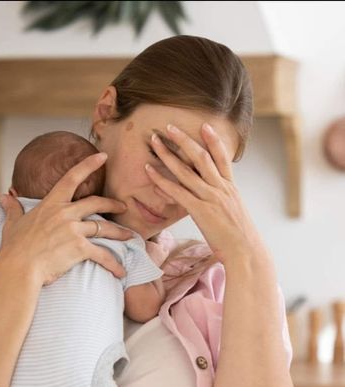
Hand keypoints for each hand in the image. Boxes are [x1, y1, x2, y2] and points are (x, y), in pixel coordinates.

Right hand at [0, 153, 131, 284]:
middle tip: (123, 206)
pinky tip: (121, 271)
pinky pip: (103, 254)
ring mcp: (74, 230)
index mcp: (51, 204)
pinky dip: (114, 263)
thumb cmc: (14, 248)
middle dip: (113, 204)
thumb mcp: (12, 224)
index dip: (89, 165)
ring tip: (129, 236)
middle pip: (96, 203)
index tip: (103, 156)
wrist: (18, 268)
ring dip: (119, 233)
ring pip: (104, 228)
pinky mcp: (80, 248)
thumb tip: (3, 198)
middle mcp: (65, 213)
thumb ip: (12, 209)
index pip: (72, 178)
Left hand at [145, 123, 267, 266]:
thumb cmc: (239, 238)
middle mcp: (221, 189)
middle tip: (169, 127)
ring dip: (168, 154)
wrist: (246, 252)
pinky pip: (177, 191)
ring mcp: (211, 198)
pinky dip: (162, 180)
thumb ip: (223, 202)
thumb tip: (215, 200)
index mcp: (230, 188)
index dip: (213, 140)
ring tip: (155, 141)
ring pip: (186, 170)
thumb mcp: (234, 214)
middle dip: (184, 140)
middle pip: (201, 157)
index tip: (204, 125)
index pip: (222, 158)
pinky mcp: (200, 211)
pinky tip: (150, 171)